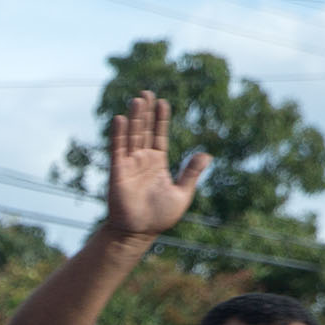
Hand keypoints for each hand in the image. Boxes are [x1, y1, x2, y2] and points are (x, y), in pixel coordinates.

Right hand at [98, 92, 209, 243]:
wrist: (139, 232)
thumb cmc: (160, 217)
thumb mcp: (183, 193)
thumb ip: (191, 173)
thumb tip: (206, 154)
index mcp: (157, 164)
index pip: (159, 136)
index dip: (161, 119)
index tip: (162, 102)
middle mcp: (142, 161)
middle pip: (144, 130)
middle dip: (146, 112)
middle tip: (146, 92)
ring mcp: (129, 165)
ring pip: (132, 135)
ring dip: (135, 117)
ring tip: (137, 99)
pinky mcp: (118, 172)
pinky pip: (118, 149)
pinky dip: (119, 134)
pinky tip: (121, 119)